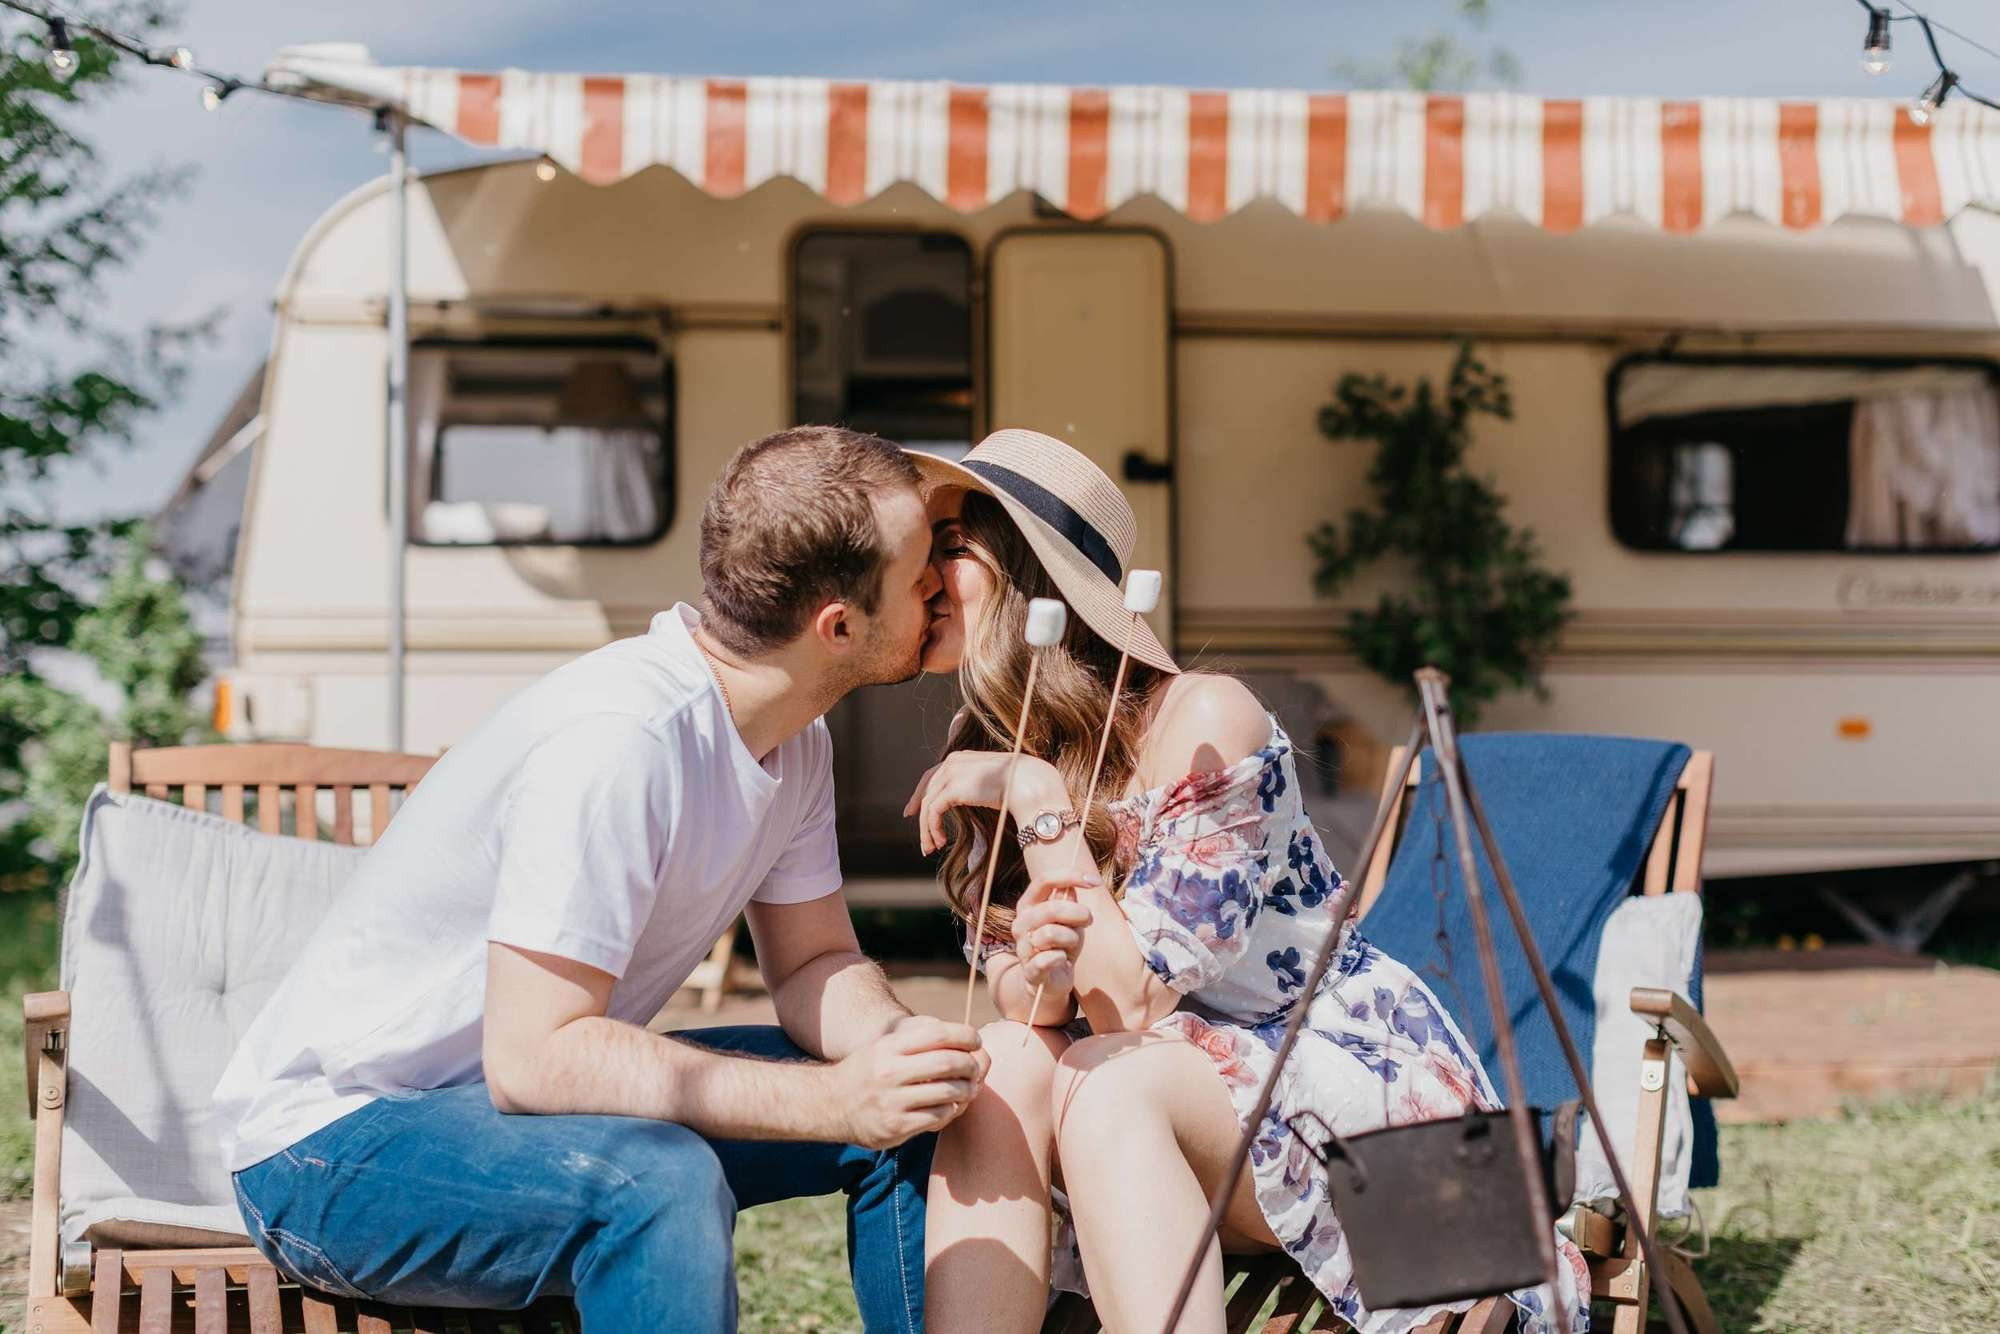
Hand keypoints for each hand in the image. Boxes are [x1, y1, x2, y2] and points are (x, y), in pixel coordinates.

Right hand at [821, 1015, 990, 1148]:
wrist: (830, 1104)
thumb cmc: (869, 1071)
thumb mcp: (885, 1045)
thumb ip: (920, 1039)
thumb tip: (965, 1038)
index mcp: (888, 1047)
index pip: (937, 1033)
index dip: (965, 1035)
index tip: (976, 1041)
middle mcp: (889, 1072)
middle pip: (948, 1062)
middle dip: (971, 1064)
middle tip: (976, 1067)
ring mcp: (892, 1101)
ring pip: (948, 1092)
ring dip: (967, 1089)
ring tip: (969, 1088)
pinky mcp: (896, 1127)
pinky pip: (938, 1116)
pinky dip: (951, 1110)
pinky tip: (949, 1106)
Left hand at [904, 752, 1061, 855]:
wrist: (1029, 784)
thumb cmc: (1021, 785)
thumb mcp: (993, 782)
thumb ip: (978, 786)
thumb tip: (976, 798)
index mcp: (962, 757)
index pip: (932, 775)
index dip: (920, 794)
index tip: (913, 812)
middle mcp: (953, 761)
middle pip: (926, 790)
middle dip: (920, 814)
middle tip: (922, 837)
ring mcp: (951, 773)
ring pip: (928, 804)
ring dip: (926, 830)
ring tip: (931, 848)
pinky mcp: (952, 788)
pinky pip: (934, 812)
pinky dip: (933, 829)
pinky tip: (941, 842)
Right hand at [1012, 871, 1096, 996]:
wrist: (1051, 980)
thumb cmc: (1062, 944)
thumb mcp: (1070, 919)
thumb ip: (1069, 901)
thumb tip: (1073, 886)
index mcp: (1028, 905)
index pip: (1044, 880)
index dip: (1070, 876)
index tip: (1094, 882)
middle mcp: (1021, 923)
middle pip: (1051, 908)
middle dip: (1078, 914)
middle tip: (1088, 921)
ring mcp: (1022, 947)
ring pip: (1051, 933)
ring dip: (1072, 938)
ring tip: (1072, 945)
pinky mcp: (1029, 970)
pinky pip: (1050, 959)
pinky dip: (1063, 958)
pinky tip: (1062, 960)